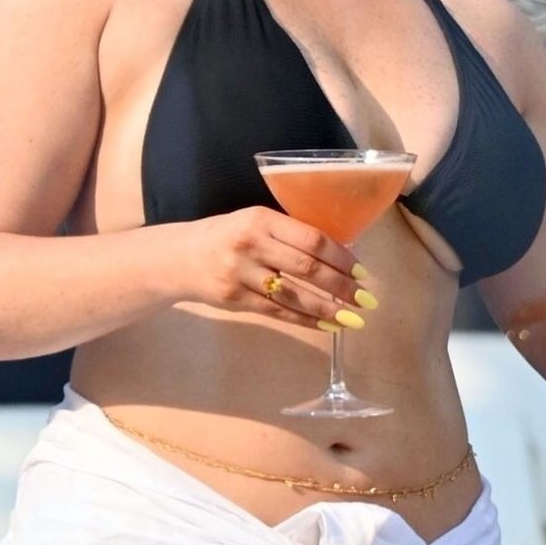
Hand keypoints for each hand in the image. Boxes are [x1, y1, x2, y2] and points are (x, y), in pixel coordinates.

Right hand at [183, 206, 371, 330]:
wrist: (180, 257)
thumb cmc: (228, 236)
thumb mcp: (255, 223)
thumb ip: (288, 235)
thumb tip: (340, 256)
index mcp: (261, 219)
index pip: (311, 239)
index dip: (341, 258)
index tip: (362, 272)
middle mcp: (251, 244)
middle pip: (306, 268)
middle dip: (341, 286)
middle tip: (365, 299)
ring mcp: (240, 274)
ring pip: (294, 295)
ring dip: (328, 309)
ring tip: (352, 318)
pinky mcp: (234, 300)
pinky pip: (277, 312)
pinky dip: (305, 320)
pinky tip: (326, 325)